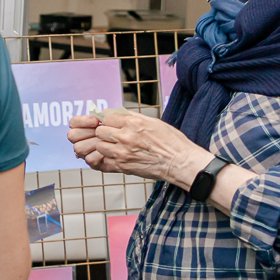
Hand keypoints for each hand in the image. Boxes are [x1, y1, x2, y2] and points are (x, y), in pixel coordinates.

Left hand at [67, 110, 208, 185]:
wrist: (180, 163)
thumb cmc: (172, 142)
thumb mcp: (154, 122)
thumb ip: (133, 117)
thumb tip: (118, 113)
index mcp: (133, 123)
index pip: (106, 117)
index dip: (108, 120)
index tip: (111, 123)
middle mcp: (125, 137)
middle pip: (100, 131)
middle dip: (104, 132)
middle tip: (112, 135)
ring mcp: (122, 153)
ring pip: (99, 146)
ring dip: (105, 146)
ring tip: (115, 146)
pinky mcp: (122, 166)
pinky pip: (105, 160)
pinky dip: (108, 158)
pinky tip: (118, 156)